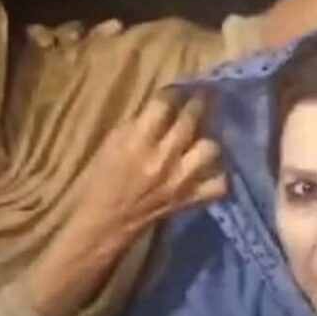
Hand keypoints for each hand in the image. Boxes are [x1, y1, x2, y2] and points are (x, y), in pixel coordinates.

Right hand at [75, 92, 225, 242]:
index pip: (165, 103)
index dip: (174, 92)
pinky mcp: (189, 200)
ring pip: (210, 148)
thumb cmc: (98, 182)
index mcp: (137, 140)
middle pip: (191, 119)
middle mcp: (163, 158)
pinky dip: (219, 175)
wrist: (102, 225)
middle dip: (197, 103)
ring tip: (204, 134)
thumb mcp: (110, 144)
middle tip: (199, 98)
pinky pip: (218, 184)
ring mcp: (180, 180)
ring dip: (209, 138)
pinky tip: (211, 168)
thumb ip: (138, 124)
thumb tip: (162, 107)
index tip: (178, 89)